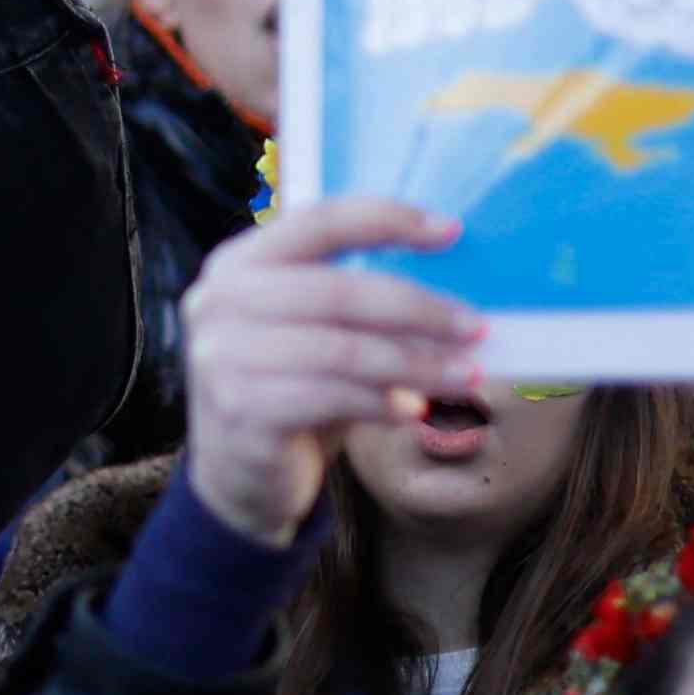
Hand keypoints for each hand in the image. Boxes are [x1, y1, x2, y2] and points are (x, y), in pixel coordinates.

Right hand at [179, 196, 483, 546]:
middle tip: (475, 329)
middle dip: (418, 309)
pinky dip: (383, 403)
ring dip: (415, 364)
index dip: (387, 221)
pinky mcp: (239, 409)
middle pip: (336, 291)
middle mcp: (218, 302)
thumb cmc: (291, 388)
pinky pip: (331, 397)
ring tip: (464, 378)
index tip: (452, 232)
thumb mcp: (313, 333)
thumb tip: (454, 294)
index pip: (318, 223)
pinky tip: (414, 411)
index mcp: (238, 263)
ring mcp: (221, 357)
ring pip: (341, 350)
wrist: (237, 473)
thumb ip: (357, 304)